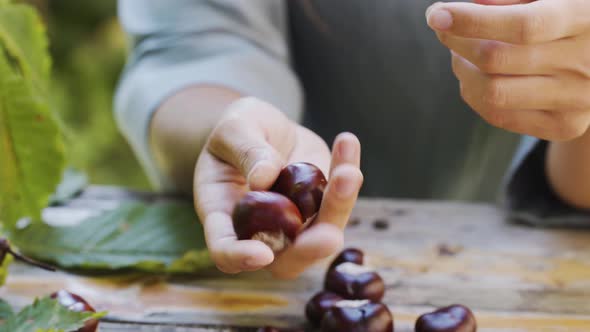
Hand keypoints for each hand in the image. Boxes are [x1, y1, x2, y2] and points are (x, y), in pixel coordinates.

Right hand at [193, 97, 362, 278]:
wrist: (265, 128)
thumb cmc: (237, 131)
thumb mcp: (233, 130)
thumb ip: (246, 152)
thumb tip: (264, 178)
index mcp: (223, 216)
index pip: (224, 250)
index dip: (239, 258)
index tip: (261, 254)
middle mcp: (260, 231)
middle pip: (285, 259)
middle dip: (309, 250)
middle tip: (329, 236)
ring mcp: (295, 223)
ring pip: (322, 233)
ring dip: (338, 208)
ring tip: (348, 173)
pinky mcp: (322, 206)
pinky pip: (340, 199)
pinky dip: (347, 176)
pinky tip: (347, 144)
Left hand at [427, 0, 589, 140]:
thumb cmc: (569, 19)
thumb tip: (467, 7)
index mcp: (584, 19)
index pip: (523, 25)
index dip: (474, 20)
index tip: (436, 14)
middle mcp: (584, 64)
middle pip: (497, 60)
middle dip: (456, 41)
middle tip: (444, 28)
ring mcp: (576, 100)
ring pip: (492, 93)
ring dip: (461, 69)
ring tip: (461, 51)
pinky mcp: (564, 125)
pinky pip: (498, 115)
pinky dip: (473, 93)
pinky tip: (473, 75)